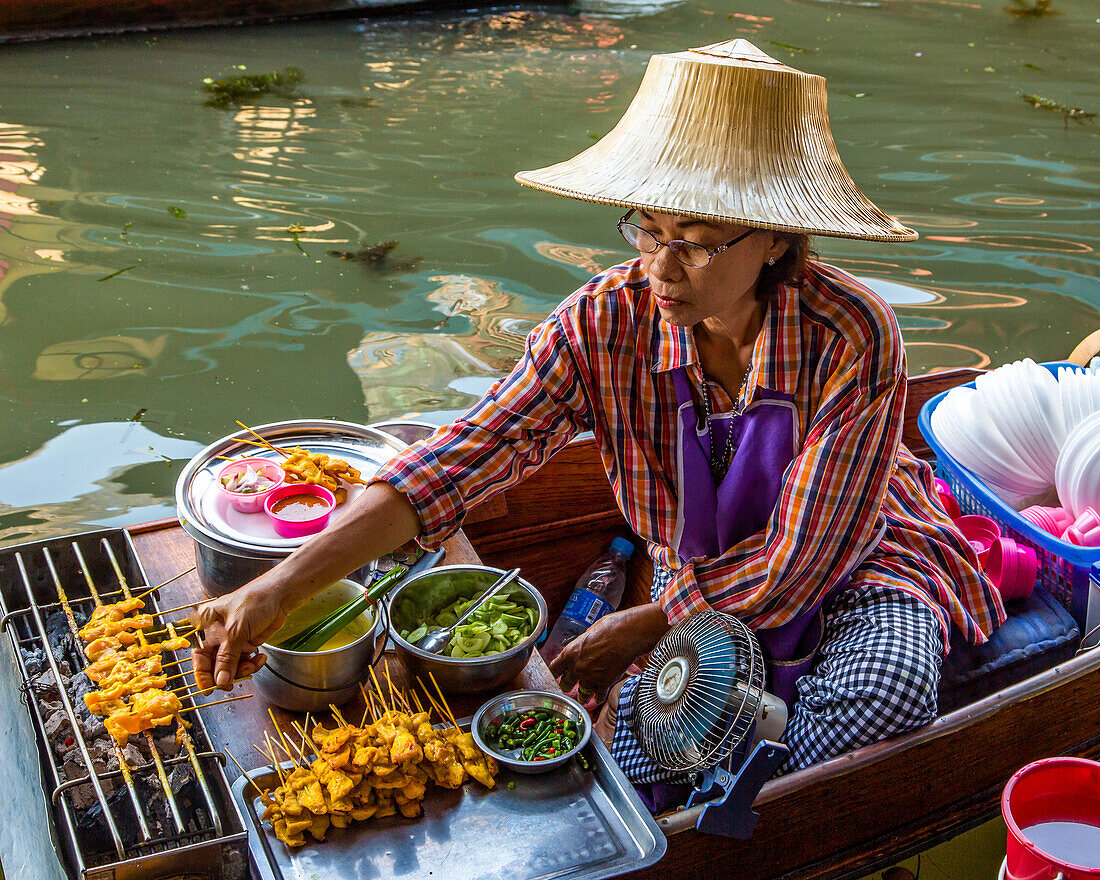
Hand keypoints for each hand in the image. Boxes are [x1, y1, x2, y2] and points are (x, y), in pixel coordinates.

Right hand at [190, 578, 290, 690]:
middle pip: (215, 664)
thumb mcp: (236, 631)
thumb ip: (227, 658)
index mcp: (205, 626)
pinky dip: (252, 664)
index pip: (199, 656)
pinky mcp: (246, 643)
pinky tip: (260, 658)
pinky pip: (244, 661)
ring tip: (252, 665)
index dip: (203, 675)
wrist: (280, 595)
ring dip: (242, 670)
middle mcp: (217, 635)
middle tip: (234, 682)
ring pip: (230, 666)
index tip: (209, 690)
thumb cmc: (253, 602)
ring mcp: (232, 640)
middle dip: (226, 674)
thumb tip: (219, 681)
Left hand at [548, 603, 669, 697]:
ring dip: (584, 695)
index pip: (554, 669)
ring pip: (582, 694)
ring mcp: (591, 677)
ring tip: (585, 697)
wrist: (629, 634)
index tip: (558, 674)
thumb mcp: (590, 631)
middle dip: (567, 685)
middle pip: (565, 685)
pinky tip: (599, 695)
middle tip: (570, 685)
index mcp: (570, 652)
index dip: (556, 673)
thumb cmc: (611, 628)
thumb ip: (583, 644)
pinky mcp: (605, 683)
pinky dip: (599, 697)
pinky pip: (599, 696)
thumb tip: (583, 646)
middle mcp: (578, 667)